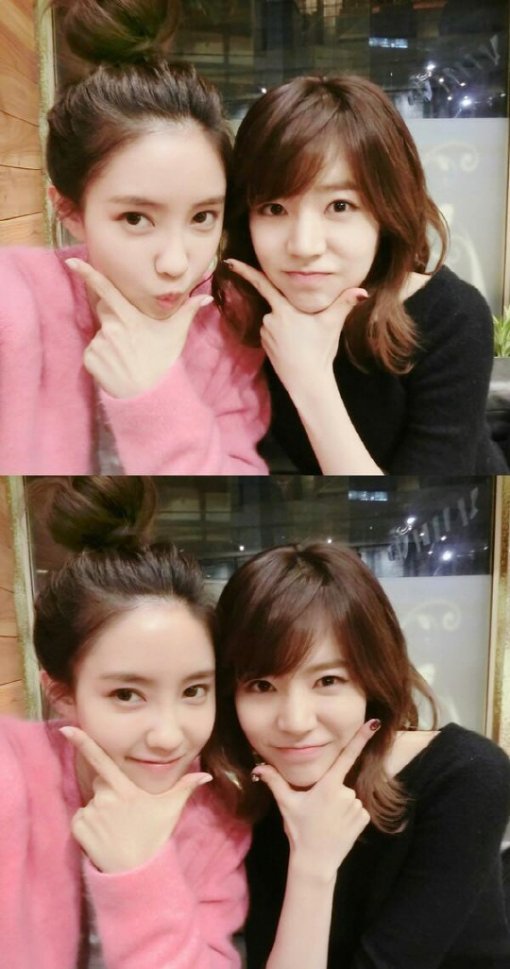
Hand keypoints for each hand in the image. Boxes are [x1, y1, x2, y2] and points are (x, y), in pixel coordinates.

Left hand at [60, 726, 211, 872]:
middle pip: (101, 782)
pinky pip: (79, 819)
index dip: (83, 742)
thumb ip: (186, 787)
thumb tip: (206, 776)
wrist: (138, 872)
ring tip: (116, 828)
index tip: (67, 729)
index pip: (101, 760)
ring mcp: (91, 814)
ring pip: (91, 802)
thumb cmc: (154, 838)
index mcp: (125, 789)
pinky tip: (103, 836)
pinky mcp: (80, 829)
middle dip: (109, 790)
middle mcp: (105, 798)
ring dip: (99, 811)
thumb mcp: (171, 809)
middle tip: (125, 812)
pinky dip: (87, 826)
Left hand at [66, 258, 212, 398]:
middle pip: (105, 312)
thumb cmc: (163, 363)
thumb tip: (205, 298)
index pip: (106, 290)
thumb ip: (188, 311)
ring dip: (109, 341)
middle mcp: (111, 328)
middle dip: (113, 318)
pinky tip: (116, 367)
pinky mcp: (90, 359)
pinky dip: (101, 358)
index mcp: (130, 317)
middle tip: (130, 338)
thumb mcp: (176, 335)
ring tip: (126, 357)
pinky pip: (92, 352)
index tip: (71, 262)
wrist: (149, 396)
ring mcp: (99, 344)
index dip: (88, 274)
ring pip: (99, 334)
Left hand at [225, 259, 366, 397]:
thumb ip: (345, 303)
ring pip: (275, 320)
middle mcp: (270, 319)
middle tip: (307, 330)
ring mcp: (266, 333)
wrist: (307, 380)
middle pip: (278, 305)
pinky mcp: (265, 345)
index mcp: (284, 309)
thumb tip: (363, 291)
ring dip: (287, 324)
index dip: (245, 271)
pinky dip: (282, 335)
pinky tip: (294, 345)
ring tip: (303, 339)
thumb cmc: (319, 350)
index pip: (262, 284)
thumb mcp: (333, 324)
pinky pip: (272, 333)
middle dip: (291, 312)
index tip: (229, 262)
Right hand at [252, 720, 377, 881]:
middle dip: (330, 792)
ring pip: (348, 797)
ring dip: (340, 804)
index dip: (361, 738)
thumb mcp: (286, 803)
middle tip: (317, 811)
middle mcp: (345, 793)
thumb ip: (274, 781)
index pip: (346, 755)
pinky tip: (338, 826)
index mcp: (328, 785)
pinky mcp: (364, 819)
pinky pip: (357, 809)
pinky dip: (349, 815)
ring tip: (326, 821)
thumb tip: (258, 768)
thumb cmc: (299, 830)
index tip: (374, 722)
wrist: (315, 862)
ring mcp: (356, 806)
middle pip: (339, 783)